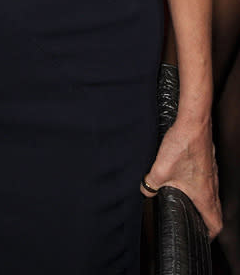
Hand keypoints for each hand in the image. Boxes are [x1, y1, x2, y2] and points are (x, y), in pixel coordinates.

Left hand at [141, 115, 221, 238]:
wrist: (193, 122)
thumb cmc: (183, 146)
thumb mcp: (160, 170)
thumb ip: (150, 185)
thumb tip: (146, 192)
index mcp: (204, 195)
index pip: (215, 224)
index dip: (209, 235)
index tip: (200, 238)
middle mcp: (212, 186)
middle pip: (214, 211)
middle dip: (206, 221)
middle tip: (194, 223)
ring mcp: (212, 174)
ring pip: (212, 195)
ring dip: (203, 203)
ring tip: (189, 204)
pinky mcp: (208, 163)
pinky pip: (208, 181)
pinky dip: (200, 187)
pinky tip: (186, 180)